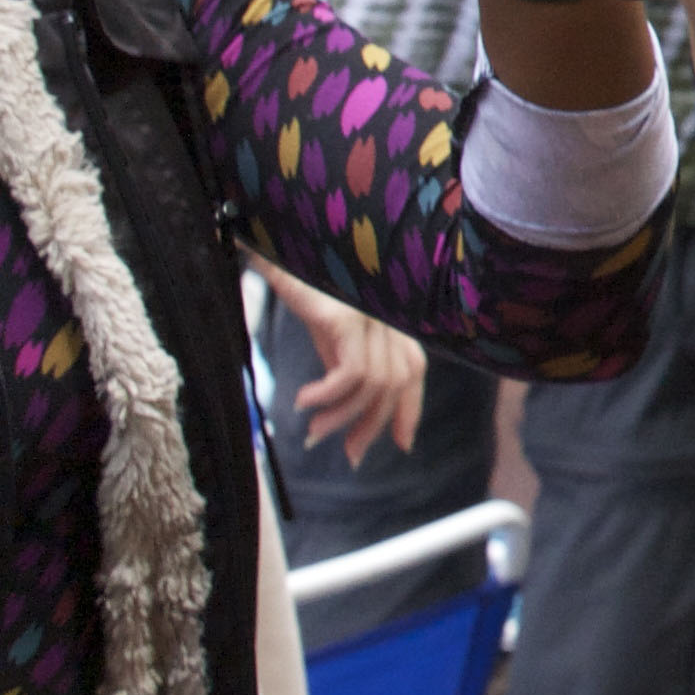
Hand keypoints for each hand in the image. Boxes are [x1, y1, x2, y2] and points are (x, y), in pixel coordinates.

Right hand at [258, 257, 424, 462]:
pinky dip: (330, 395)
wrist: (280, 239)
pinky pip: (353, 370)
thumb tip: (337, 412)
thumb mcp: (327, 332)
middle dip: (374, 424)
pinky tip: (305, 401)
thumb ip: (342, 364)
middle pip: (398, 381)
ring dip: (343, 416)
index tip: (401, 445)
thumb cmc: (303, 282)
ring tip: (313, 428)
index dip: (411, 408)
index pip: (413, 369)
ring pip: (376, 382)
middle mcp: (388, 316)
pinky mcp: (349, 314)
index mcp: (387, 320)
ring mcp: (372, 312)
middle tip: (348, 454)